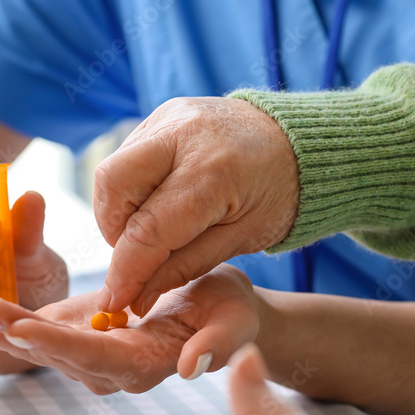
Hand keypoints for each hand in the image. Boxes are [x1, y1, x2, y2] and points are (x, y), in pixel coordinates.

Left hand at [0, 265, 259, 393]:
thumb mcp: (234, 319)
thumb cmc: (231, 310)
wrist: (218, 311)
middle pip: (56, 355)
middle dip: (14, 336)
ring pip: (39, 348)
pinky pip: (37, 336)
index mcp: (145, 363)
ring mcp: (92, 356)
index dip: (57, 343)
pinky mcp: (79, 338)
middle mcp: (111, 369)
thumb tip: (191, 369)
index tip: (21, 327)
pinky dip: (3, 329)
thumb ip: (217, 345)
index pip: (96, 356)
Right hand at [93, 97, 298, 315]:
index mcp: (214, 172)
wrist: (301, 142)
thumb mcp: (241, 239)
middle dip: (113, 230)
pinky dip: (131, 189)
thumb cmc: (279, 194)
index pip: (148, 229)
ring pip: (113, 170)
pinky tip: (159, 202)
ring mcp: (170, 117)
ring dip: (120, 210)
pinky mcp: (163, 113)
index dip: (126, 272)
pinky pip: (127, 156)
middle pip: (113, 184)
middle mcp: (184, 135)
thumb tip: (135, 297)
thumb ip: (184, 267)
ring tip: (153, 229)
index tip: (115, 301)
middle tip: (137, 255)